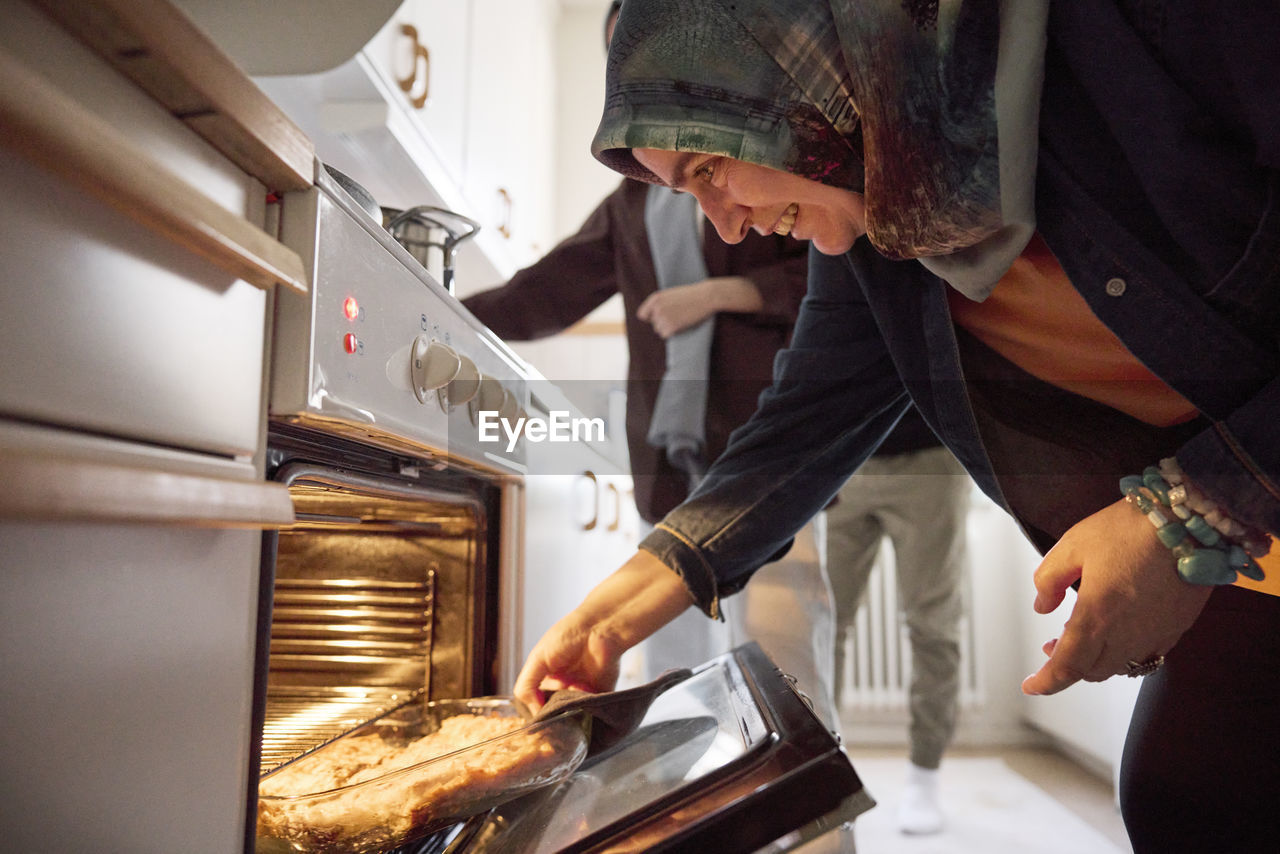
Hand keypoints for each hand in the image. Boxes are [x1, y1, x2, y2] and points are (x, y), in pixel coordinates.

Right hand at [514, 551, 694, 710]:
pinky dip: (586, 705)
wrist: (599, 629)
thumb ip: (526, 686)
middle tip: (558, 695)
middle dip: (555, 708)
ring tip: (573, 684)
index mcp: (547, 678)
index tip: (538, 712)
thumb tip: (533, 711)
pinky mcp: (600, 696)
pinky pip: (592, 712)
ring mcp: (582, 693)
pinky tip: (584, 686)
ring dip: (570, 703)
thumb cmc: (567, 636)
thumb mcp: (538, 658)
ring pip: (572, 714)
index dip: (536, 709)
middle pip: (555, 712)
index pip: (536, 703)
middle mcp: (564, 687)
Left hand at [636, 276, 761, 337]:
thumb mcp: (671, 294)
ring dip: (669, 328)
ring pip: (659, 331)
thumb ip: (660, 304)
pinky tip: (683, 324)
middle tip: (678, 315)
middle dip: (664, 323)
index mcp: (655, 298)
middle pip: (653, 324)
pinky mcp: (671, 326)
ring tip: (681, 318)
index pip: (642, 315)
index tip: (660, 318)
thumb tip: (650, 318)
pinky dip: (674, 333)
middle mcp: (656, 308)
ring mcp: (663, 317)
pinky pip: (666, 335)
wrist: (706, 296)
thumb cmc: (692, 295)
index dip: (651, 318)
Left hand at [1021, 497, 1211, 694]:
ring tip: (1081, 639)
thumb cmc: (1128, 529)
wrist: (1189, 522)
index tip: (1031, 686)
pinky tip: (1118, 632)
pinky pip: (1147, 655)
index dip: (1046, 682)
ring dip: (1096, 661)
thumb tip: (1042, 606)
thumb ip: (1049, 579)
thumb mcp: (1072, 545)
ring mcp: (1156, 635)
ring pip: (1120, 667)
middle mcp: (1127, 636)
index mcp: (1096, 617)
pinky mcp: (1177, 628)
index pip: (1067, 666)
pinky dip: (1124, 654)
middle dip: (1068, 667)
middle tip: (1051, 647)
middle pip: (1093, 671)